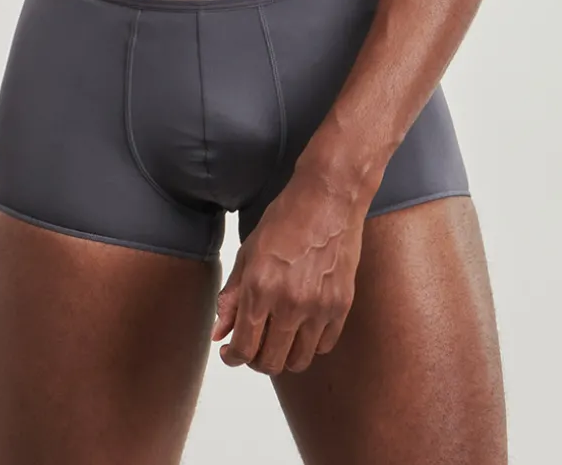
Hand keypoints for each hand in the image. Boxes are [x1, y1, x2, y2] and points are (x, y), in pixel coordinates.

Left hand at [211, 172, 365, 374]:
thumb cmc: (285, 219)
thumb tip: (219, 334)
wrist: (329, 198)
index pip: (244, 347)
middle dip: (256, 360)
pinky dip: (310, 344)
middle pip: (271, 362)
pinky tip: (302, 326)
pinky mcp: (342, 305)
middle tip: (254, 344)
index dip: (233, 356)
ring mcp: (320, 307)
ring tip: (278, 337)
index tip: (231, 351)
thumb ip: (232, 296)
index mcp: (261, 287)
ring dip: (284, 357)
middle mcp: (290, 303)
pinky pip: (324, 346)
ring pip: (299, 361)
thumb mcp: (248, 252)